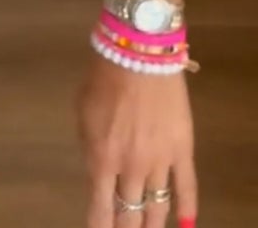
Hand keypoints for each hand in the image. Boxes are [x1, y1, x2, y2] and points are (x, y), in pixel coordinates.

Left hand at [78, 53, 196, 227]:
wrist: (137, 57)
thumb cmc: (102, 80)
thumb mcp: (82, 114)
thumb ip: (90, 145)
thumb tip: (97, 169)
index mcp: (102, 159)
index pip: (100, 206)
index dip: (100, 225)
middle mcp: (131, 168)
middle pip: (131, 212)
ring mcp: (160, 161)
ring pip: (158, 205)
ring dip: (153, 224)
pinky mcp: (182, 150)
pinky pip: (187, 186)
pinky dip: (187, 208)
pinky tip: (185, 223)